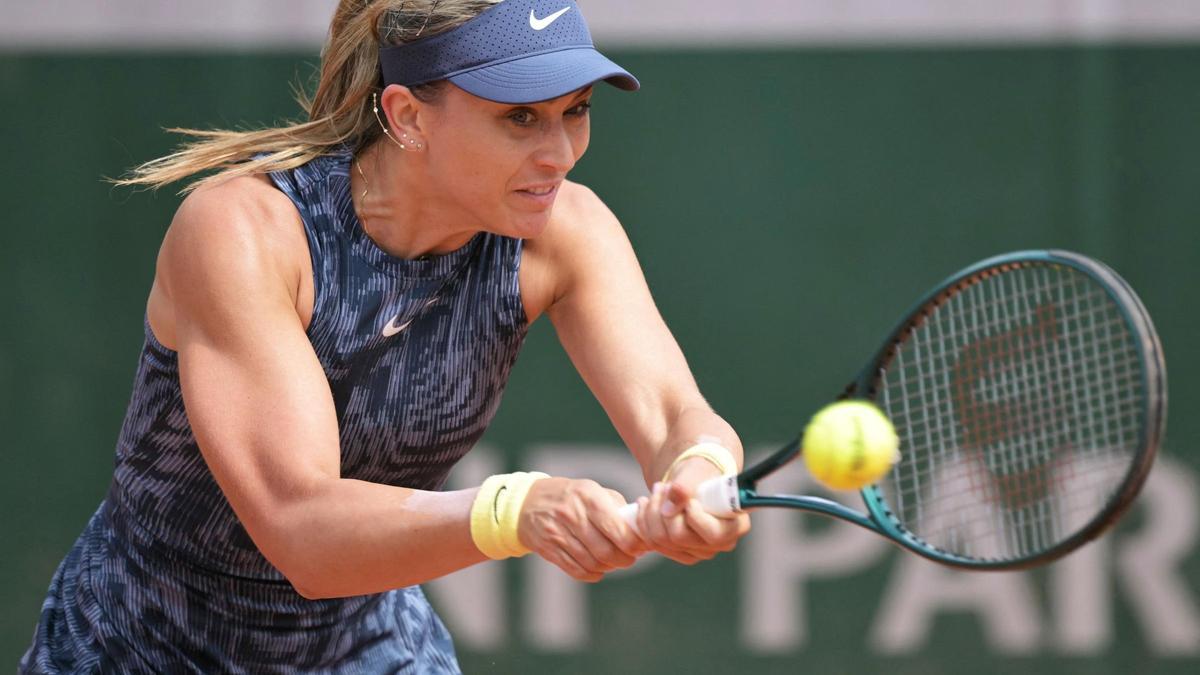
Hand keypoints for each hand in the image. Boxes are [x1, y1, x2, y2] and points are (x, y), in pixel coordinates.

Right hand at [519, 477, 646, 581]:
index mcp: (588, 497)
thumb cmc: (569, 496)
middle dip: (624, 560)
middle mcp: (572, 515)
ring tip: (615, 562)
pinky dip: (592, 574)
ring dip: (609, 567)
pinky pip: (576, 570)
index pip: (617, 529)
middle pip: (606, 551)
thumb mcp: (591, 490)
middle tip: (630, 558)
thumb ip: (615, 506)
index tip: (641, 547)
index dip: (634, 544)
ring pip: (592, 562)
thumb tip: (638, 526)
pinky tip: (598, 569)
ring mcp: (558, 533)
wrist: (526, 502)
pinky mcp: (548, 549)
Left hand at [635, 457, 750, 564]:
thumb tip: (669, 507)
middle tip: (663, 485)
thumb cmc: (701, 473)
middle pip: (679, 537)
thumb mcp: (696, 471)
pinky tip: (647, 503)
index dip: (694, 516)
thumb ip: (685, 485)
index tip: (687, 497)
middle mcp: (719, 544)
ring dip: (652, 511)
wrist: (692, 479)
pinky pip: (652, 542)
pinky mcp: (678, 552)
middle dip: (664, 508)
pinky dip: (644, 520)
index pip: (713, 534)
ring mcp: (698, 551)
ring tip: (657, 489)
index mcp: (736, 526)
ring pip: (661, 540)